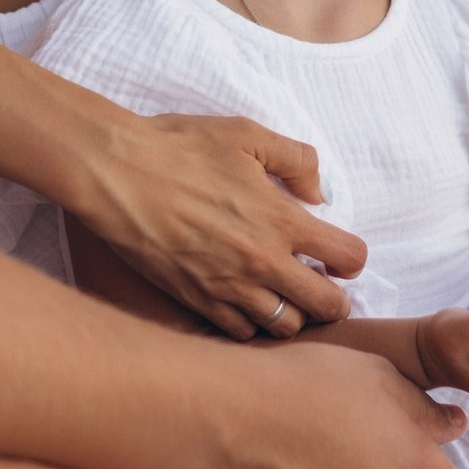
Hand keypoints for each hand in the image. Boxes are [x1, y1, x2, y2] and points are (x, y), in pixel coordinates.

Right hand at [78, 110, 367, 340]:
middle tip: (322, 283)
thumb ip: (296, 159)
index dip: (352, 256)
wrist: (117, 174)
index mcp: (282, 220)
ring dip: (294, 314)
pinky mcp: (196, 302)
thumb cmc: (179, 148)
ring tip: (284, 294)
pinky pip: (241, 334)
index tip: (339, 251)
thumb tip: (318, 192)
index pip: (349, 258)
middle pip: (328, 307)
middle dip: (335, 298)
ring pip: (286, 328)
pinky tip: (245, 301)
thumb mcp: (245, 135)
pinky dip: (252, 324)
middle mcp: (262, 263)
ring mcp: (229, 289)